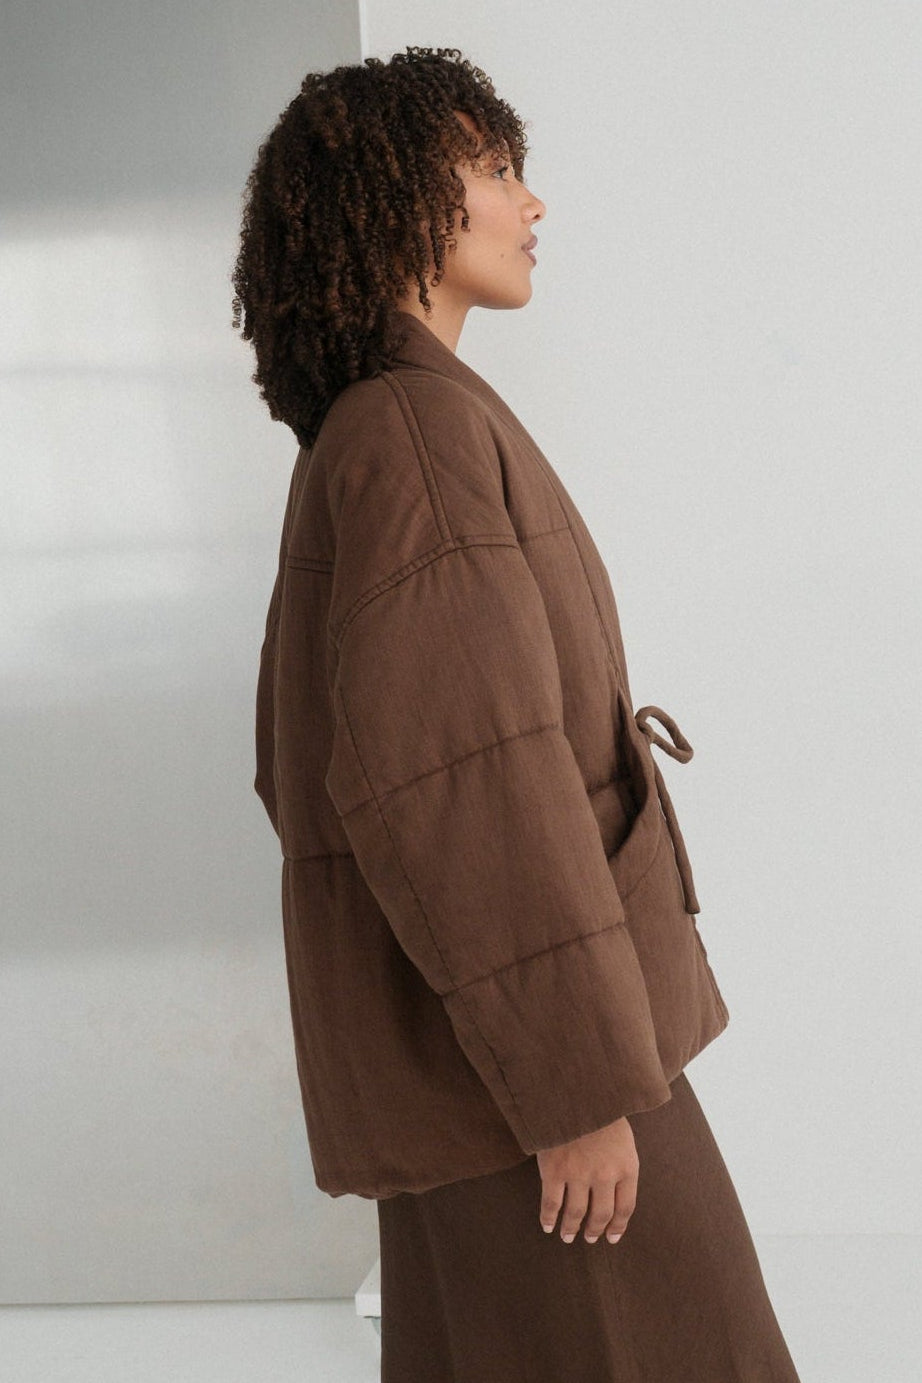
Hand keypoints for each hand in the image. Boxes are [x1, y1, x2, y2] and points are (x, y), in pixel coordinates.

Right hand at [535, 1115, 637, 1244]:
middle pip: (601, 1214)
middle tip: (589, 1238)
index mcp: (626, 1166)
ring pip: (576, 1213)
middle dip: (595, 1230)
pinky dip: (549, 1218)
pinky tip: (547, 1225)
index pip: (625, 1208)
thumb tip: (615, 1192)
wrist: (576, 1089)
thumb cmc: (601, 1111)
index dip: (618, 1227)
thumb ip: (621, 1164)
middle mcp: (605, 1175)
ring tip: (568, 1236)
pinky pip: (551, 1203)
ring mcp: (579, 1174)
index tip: (612, 1237)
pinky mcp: (554, 1170)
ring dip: (571, 1229)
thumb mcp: (623, 1137)